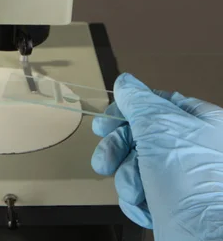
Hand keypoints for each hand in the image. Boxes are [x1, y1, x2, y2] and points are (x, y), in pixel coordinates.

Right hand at [91, 73, 222, 239]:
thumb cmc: (187, 176)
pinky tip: (141, 205)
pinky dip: (137, 198)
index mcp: (202, 121)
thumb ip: (137, 99)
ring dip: (127, 176)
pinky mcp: (174, 204)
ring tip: (133, 189)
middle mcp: (196, 147)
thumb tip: (125, 81)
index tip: (106, 119)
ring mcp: (185, 177)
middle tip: (103, 159)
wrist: (202, 238)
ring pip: (138, 164)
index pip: (159, 103)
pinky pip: (143, 190)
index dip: (129, 109)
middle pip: (143, 135)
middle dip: (119, 149)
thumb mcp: (157, 124)